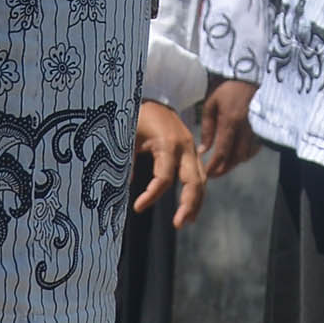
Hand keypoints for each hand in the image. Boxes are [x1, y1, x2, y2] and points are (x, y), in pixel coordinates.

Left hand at [134, 97, 207, 228]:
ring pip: (202, 179)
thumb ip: (125, 161)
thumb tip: (121, 189)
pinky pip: (199, 175)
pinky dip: (197, 192)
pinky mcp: (191, 152)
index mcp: (169, 143)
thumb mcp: (127, 136)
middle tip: (178, 223)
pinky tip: (190, 209)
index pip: (164, 178)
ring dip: (196, 201)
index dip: (151, 195)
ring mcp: (191, 150)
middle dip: (188, 203)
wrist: (155, 98)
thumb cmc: (138, 116)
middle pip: (194, 180)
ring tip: (185, 221)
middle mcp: (185, 147)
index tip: (136, 207)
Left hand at [196, 77, 261, 180]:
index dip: (214, 166)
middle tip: (214, 174)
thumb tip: (204, 149)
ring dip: (235, 162)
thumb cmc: (227, 88)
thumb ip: (208, 128)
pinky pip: (257, 146)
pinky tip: (239, 154)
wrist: (251, 73)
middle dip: (225, 169)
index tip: (207, 174)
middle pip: (237, 158)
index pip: (222, 152)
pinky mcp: (263, 126)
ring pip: (248, 154)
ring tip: (224, 165)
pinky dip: (247, 154)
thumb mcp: (211, 104)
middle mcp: (245, 128)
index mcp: (230, 122)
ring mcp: (256, 127)